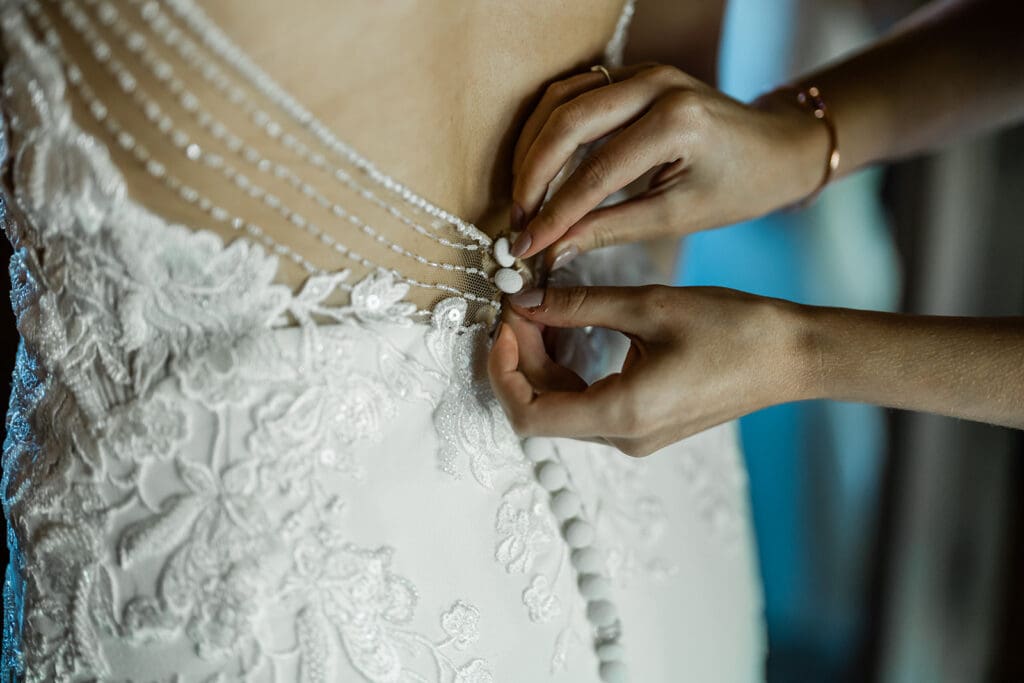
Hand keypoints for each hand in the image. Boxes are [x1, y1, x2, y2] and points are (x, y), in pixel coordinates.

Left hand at [487, 285, 810, 455]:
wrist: (794, 356)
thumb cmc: (733, 328)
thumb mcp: (649, 306)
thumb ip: (577, 305)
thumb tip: (523, 299)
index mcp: (623, 415)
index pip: (529, 416)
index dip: (503, 372)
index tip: (504, 324)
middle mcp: (624, 438)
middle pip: (543, 409)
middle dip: (522, 356)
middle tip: (520, 301)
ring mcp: (635, 436)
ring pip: (563, 406)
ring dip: (543, 361)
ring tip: (541, 309)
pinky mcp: (645, 425)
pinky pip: (589, 403)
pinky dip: (569, 370)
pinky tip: (570, 329)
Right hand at [508, 64, 828, 267]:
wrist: (777, 147)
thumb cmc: (738, 187)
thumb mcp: (677, 217)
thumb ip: (610, 230)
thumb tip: (552, 250)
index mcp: (676, 122)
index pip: (595, 172)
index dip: (554, 214)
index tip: (527, 246)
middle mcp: (656, 84)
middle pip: (567, 122)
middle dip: (532, 175)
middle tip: (517, 219)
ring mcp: (642, 70)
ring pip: (562, 99)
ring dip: (533, 147)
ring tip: (522, 195)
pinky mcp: (632, 73)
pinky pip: (574, 91)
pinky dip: (548, 127)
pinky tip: (537, 163)